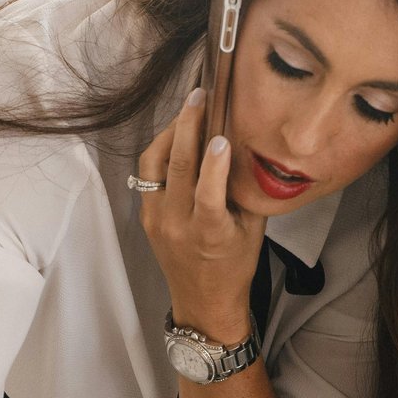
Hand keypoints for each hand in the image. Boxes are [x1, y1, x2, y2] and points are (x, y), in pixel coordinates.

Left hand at [136, 86, 265, 344]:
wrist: (204, 301)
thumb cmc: (235, 264)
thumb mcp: (252, 229)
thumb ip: (245, 190)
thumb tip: (241, 143)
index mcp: (209, 233)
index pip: (207, 193)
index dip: (213, 163)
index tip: (221, 135)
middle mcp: (177, 225)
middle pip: (176, 169)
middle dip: (187, 127)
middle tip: (199, 96)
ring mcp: (156, 220)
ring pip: (154, 166)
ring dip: (169, 133)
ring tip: (188, 110)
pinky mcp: (146, 216)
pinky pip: (148, 175)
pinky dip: (161, 151)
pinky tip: (177, 135)